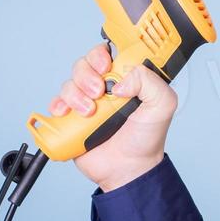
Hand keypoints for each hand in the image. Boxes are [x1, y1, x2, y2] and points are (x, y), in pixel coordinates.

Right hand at [49, 43, 177, 190]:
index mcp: (126, 78)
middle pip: (85, 63)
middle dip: (87, 74)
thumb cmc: (147, 138)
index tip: (106, 65)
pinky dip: (58, 105)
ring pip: (70, 82)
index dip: (102, 54)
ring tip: (89, 112)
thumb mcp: (162, 106)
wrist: (128, 168)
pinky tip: (66, 114)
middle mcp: (104, 86)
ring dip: (75, 94)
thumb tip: (121, 80)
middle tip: (98, 92)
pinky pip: (56, 103)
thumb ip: (150, 82)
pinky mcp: (72, 118)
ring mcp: (87, 101)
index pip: (108, 52)